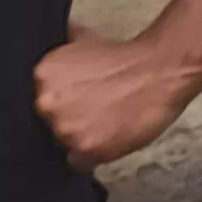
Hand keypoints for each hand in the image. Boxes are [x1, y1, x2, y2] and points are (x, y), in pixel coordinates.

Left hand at [35, 25, 201, 169]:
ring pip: (63, 144)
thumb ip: (62, 51)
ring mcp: (64, 128)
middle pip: (46, 124)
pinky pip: (79, 162)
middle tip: (96, 110)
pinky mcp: (86, 148)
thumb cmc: (130, 58)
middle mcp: (46, 102)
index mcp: (42, 74)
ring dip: (81, 138)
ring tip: (108, 122)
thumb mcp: (86, 39)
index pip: (37, 100)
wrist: (163, 70)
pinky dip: (93, 155)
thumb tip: (54, 40)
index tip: (79, 99)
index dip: (60, 102)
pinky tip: (111, 137)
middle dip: (68, 119)